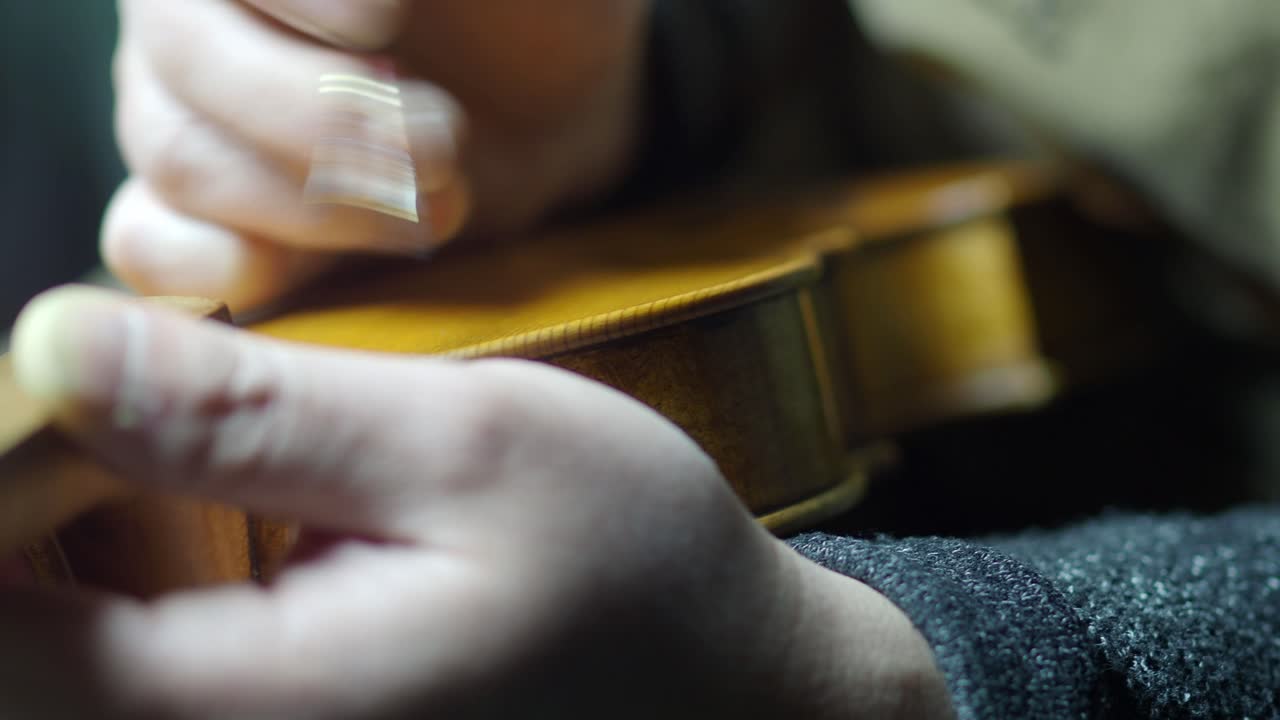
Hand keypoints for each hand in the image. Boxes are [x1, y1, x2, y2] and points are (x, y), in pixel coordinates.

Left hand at [4, 286, 951, 718]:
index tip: (68, 400)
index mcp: (259, 708)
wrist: (732, 686)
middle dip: (57, 508)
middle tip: (171, 412)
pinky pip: (169, 672)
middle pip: (33, 656)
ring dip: (117, 539)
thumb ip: (262, 411)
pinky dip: (173, 579)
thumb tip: (59, 349)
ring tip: (253, 466)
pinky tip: (275, 524)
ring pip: (94, 664)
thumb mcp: (469, 444)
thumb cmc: (633, 567)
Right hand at [106, 0, 648, 310]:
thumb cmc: (530, 11)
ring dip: (324, 204)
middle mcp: (192, 15)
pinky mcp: (198, 218)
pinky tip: (332, 264)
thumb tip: (381, 2)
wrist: (547, 104)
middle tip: (447, 146)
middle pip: (191, 61)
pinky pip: (152, 248)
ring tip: (440, 204)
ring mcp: (175, 115)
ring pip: (181, 158)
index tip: (396, 22)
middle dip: (334, 119)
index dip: (320, 3)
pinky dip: (234, 269)